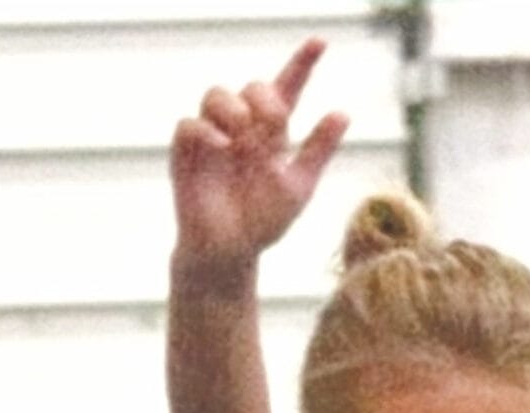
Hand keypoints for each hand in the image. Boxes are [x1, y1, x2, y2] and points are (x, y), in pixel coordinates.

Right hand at [171, 38, 348, 284]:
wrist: (230, 251)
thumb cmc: (263, 221)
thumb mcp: (298, 187)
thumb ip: (318, 150)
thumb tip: (343, 112)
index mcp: (272, 132)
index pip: (287, 88)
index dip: (302, 63)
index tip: (320, 42)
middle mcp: (242, 126)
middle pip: (252, 86)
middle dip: (265, 99)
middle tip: (275, 126)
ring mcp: (213, 135)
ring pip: (216, 94)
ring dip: (234, 108)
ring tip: (243, 134)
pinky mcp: (187, 152)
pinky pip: (190, 124)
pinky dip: (206, 130)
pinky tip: (222, 146)